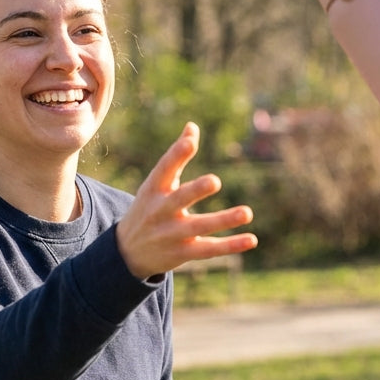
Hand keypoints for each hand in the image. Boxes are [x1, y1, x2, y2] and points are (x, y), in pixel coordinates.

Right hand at [115, 122, 257, 279]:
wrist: (127, 252)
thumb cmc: (149, 207)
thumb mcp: (156, 183)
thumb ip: (176, 156)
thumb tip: (192, 126)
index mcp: (153, 189)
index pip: (164, 169)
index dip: (176, 155)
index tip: (190, 142)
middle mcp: (161, 211)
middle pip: (179, 199)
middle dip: (195, 190)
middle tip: (215, 181)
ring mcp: (171, 234)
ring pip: (199, 227)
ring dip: (223, 220)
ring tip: (248, 212)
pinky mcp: (183, 253)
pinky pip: (209, 249)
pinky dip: (230, 245)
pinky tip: (252, 239)